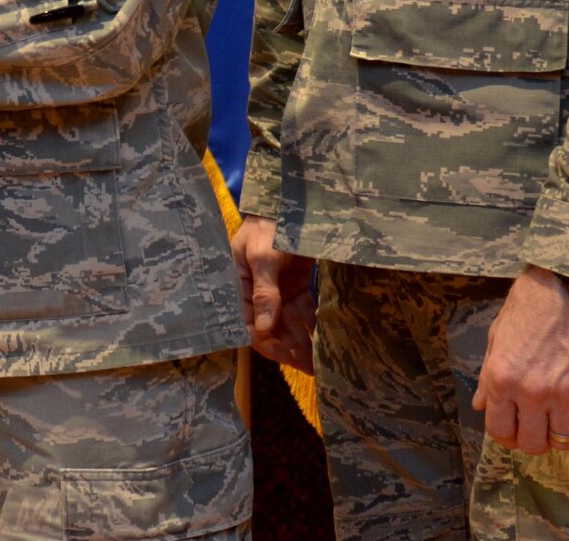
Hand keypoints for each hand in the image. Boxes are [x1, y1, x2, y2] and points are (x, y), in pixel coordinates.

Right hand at [230, 214, 316, 371]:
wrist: (289, 199)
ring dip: (305, 342)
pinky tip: (329, 340)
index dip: (268, 343)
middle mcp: (257, 293)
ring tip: (324, 363)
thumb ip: (264, 291)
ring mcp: (278, 289)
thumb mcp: (262, 256)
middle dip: (291, 349)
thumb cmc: (268, 225)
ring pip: (291, 323)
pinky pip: (305, 310)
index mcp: (240, 286)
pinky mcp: (296, 284)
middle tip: (313, 369)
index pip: (250, 324)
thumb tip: (262, 328)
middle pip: (273, 329)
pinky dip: (314, 324)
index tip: (288, 357)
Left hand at [473, 266, 568, 454]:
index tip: (513, 431)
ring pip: (563, 440)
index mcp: (501, 377)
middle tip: (538, 428)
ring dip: (561, 435)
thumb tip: (480, 406)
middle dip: (533, 440)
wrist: (567, 283)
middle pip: (532, 443)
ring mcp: (565, 392)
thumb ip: (488, 376)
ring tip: (560, 420)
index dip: (506, 437)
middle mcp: (531, 391)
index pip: (499, 431)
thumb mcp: (497, 336)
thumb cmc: (528, 306)